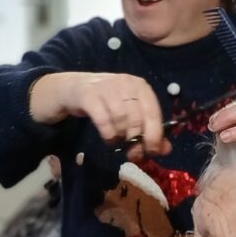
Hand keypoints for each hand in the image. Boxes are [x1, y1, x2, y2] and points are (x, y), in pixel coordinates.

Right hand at [30, 72, 171, 159]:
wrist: (69, 90)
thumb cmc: (104, 103)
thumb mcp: (128, 115)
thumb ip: (148, 131)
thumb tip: (166, 149)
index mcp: (139, 85)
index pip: (153, 111)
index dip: (155, 134)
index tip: (153, 151)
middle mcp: (125, 82)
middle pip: (137, 118)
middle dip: (137, 141)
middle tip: (133, 154)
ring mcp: (105, 86)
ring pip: (121, 119)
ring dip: (121, 137)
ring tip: (117, 142)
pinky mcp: (87, 94)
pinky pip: (103, 120)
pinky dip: (108, 134)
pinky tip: (108, 139)